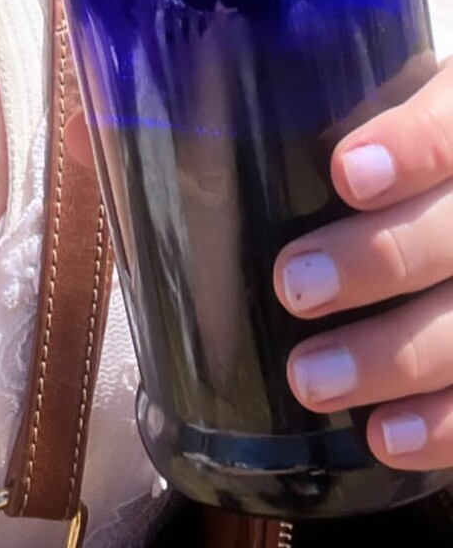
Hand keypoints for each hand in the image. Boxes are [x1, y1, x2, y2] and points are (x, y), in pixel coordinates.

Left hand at [271, 54, 452, 469]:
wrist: (434, 199)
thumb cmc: (378, 157)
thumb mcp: (359, 111)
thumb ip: (288, 119)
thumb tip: (127, 147)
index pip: (450, 122)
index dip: (412, 147)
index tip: (346, 172)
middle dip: (380, 259)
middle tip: (294, 284)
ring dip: (394, 357)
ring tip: (309, 378)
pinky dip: (441, 423)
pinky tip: (383, 436)